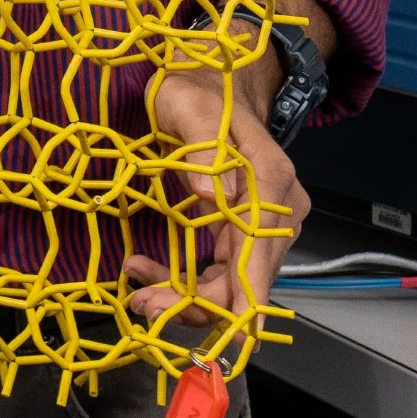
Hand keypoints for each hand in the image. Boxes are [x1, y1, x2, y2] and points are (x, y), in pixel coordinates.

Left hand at [127, 0, 317, 333]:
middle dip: (198, 304)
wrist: (209, 80)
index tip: (215, 336)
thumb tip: (208, 197)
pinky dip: (188, 278)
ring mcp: (264, 221)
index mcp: (270, 185)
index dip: (235, 301)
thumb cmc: (194, 91)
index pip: (258, 258)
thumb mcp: (187, 107)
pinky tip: (149, 270)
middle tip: (142, 304)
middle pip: (248, 280)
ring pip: (234, 281)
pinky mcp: (243, 226)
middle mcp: (277, 211)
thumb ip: (200, 148)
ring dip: (188, 296)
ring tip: (138, 292)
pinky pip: (223, 266)